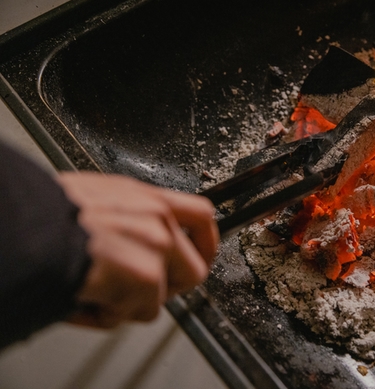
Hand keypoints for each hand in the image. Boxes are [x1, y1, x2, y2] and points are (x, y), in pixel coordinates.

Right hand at [56, 172, 218, 327]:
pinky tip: (86, 298)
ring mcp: (156, 248)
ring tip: (96, 290)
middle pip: (194, 269)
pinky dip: (110, 315)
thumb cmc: (46, 216)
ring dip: (129, 303)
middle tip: (137, 293)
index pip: (202, 216)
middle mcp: (158, 219)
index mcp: (146, 198)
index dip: (206, 243)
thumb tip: (136, 239)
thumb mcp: (95, 198)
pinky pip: (139, 313)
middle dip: (166, 289)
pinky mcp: (145, 277)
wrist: (27, 230)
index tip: (203, 257)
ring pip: (162, 296)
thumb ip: (128, 217)